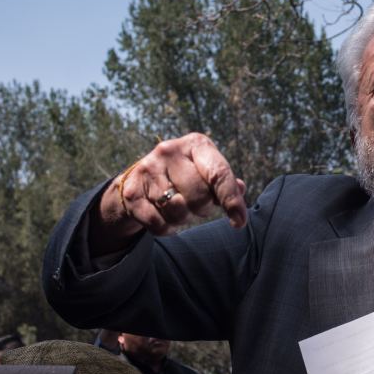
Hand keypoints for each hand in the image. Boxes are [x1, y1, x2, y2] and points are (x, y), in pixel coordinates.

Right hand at [93, 133, 247, 253]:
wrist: (139, 180)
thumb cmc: (184, 176)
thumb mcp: (206, 172)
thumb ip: (224, 181)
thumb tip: (241, 188)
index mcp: (195, 144)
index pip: (218, 174)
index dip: (232, 200)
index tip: (240, 222)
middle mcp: (169, 151)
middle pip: (200, 197)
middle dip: (203, 209)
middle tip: (196, 204)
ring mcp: (147, 170)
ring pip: (178, 212)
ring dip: (184, 219)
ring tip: (179, 207)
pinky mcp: (132, 192)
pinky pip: (159, 224)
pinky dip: (167, 228)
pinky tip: (164, 216)